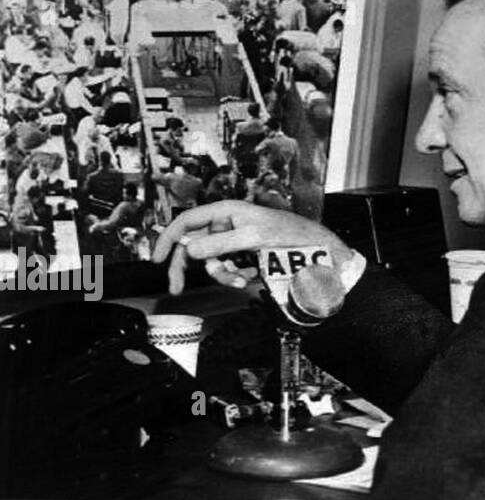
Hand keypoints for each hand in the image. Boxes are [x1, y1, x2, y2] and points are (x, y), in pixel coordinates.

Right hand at [152, 199, 350, 295]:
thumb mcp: (253, 237)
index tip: (156, 259)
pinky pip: (227, 269)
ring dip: (221, 275)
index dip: (168, 238)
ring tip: (239, 280)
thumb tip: (192, 249)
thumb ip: (221, 243)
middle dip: (188, 267)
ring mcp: (234, 240)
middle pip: (194, 245)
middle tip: (177, 288)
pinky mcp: (243, 255)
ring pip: (211, 262)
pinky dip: (233, 277)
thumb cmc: (289, 234)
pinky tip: (247, 279)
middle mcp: (227, 223)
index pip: (187, 221)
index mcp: (226, 211)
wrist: (314, 249)